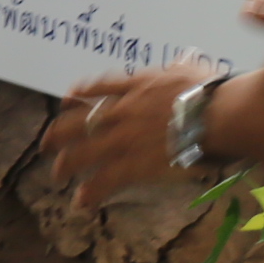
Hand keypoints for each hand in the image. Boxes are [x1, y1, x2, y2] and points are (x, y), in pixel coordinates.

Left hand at [39, 59, 216, 208]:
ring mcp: (125, 139)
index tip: (66, 99)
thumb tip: (183, 61)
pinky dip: (92, 191)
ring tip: (57, 175)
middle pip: (79, 122)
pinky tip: (81, 201)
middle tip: (46, 143)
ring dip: (67, 165)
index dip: (78, 94)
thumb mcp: (189, 70)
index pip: (98, 88)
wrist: (217, 116)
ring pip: (84, 153)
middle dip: (58, 134)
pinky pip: (106, 180)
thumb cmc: (210, 91)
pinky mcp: (135, 165)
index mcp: (136, 87)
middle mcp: (122, 112)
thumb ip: (179, 69)